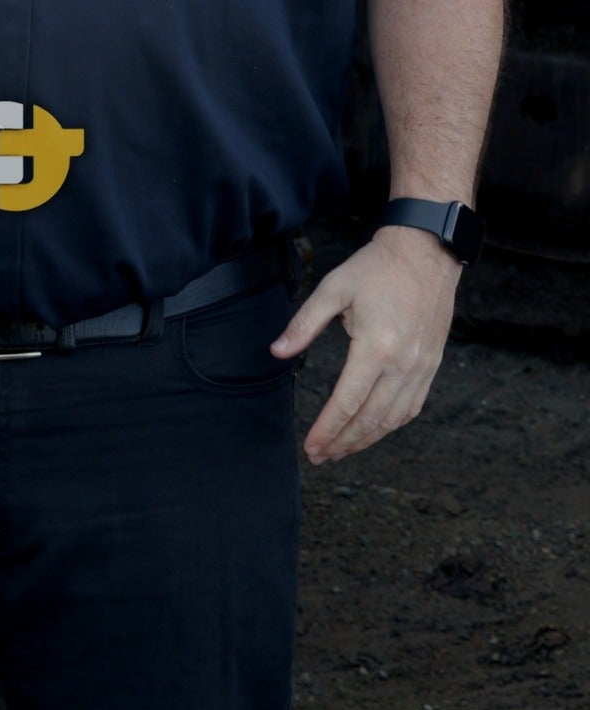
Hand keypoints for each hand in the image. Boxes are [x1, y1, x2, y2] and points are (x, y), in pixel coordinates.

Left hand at [269, 226, 461, 464]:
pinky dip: (390, 425)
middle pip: (369, 420)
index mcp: (376, 348)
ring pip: (392, 420)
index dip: (326, 430)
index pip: (346, 403)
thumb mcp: (334, 288)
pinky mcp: (432, 366)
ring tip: (341, 450)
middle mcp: (403, 365)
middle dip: (342, 443)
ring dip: (366, 440)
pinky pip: (411, 408)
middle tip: (320, 456)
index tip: (310, 447)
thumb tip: (277, 352)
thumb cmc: (377, 267)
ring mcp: (422, 368)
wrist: (427, 252)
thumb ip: (305, 324)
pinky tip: (374, 429)